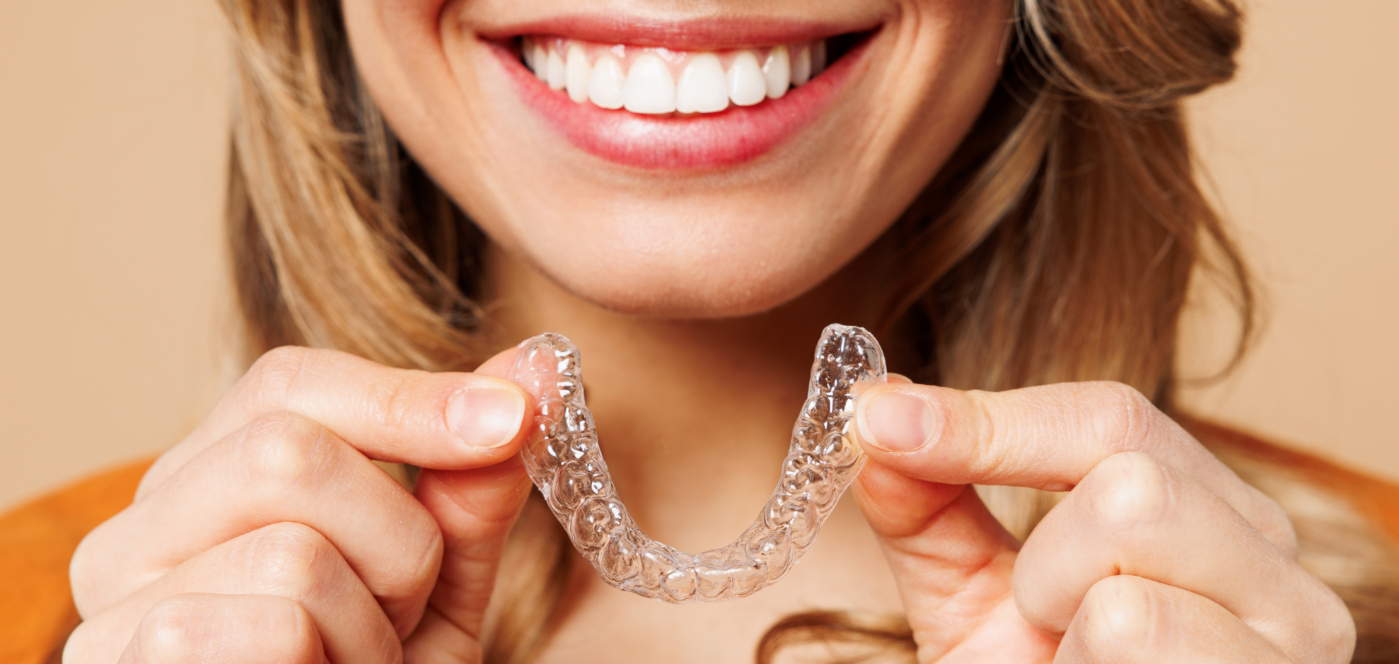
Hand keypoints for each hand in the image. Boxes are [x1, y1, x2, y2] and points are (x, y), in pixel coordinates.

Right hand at [65, 345, 534, 662]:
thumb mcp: (436, 584)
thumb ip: (468, 487)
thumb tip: (534, 372)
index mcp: (202, 486)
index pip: (290, 385)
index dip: (410, 398)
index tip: (515, 418)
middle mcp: (134, 536)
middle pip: (285, 449)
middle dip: (395, 536)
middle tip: (402, 610)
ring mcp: (112, 613)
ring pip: (292, 553)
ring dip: (370, 625)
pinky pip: (277, 630)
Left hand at [852, 379, 1355, 661]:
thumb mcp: (969, 594)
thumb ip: (926, 505)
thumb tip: (878, 415)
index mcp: (1205, 509)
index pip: (1109, 416)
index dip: (986, 418)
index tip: (877, 421)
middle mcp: (1269, 559)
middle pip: (1130, 474)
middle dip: (1043, 553)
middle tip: (1039, 619)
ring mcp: (1288, 633)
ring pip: (1133, 547)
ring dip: (1060, 612)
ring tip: (1073, 661)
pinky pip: (1133, 628)